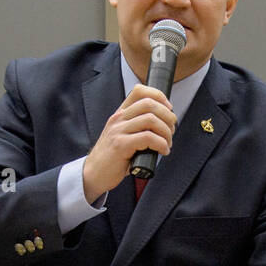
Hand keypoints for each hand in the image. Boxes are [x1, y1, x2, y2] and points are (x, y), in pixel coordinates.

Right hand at [81, 84, 175, 203]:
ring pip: (151, 120)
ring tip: (168, 143)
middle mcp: (118, 119)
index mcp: (120, 114)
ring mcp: (118, 131)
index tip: (168, 109)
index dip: (159, 96)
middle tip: (172, 130)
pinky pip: (148, 138)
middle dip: (168, 116)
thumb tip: (164, 124)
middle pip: (149, 104)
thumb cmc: (113, 158)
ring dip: (166, 132)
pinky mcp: (121, 145)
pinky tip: (163, 151)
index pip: (139, 91)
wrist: (93, 174)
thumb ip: (138, 127)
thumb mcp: (123, 136)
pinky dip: (161, 144)